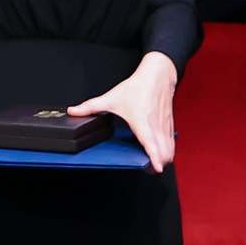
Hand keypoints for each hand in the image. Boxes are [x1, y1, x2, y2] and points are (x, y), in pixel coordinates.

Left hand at [67, 52, 177, 172]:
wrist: (157, 75)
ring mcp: (164, 127)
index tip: (155, 168)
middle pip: (165, 153)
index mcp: (142, 121)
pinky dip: (167, 151)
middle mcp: (155, 126)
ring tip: (153, 164)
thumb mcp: (112, 97)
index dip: (154, 158)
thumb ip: (91, 106)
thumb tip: (73, 111)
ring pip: (170, 150)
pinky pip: (171, 143)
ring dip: (164, 159)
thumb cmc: (137, 87)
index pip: (151, 143)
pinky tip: (159, 152)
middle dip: (158, 165)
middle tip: (146, 169)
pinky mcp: (169, 125)